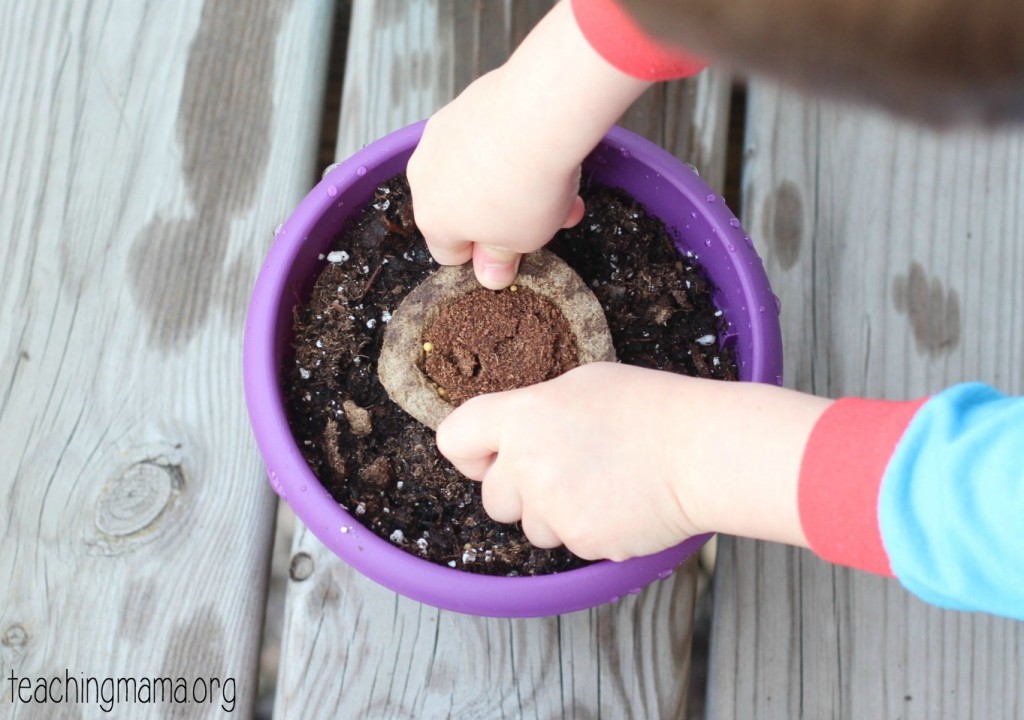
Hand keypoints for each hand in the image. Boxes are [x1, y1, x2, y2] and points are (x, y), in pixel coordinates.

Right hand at [407, 69, 585, 289]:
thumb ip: (501, 259)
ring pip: (473, 172)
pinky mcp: (460, 106)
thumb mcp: (521, 240)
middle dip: (504, 217)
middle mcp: (423, 177)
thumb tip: (490, 276)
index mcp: (432, 220)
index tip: (515, 247)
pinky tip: (539, 145)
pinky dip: (505, 146)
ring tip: (555, 182)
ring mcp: (438, 138)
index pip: (449, 254)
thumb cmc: (525, 187)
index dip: (484, 255)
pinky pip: (481, 138)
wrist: (537, 112)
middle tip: (546, 216)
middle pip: (462, 210)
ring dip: (508, 183)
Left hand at [437, 363, 831, 559]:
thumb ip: (535, 410)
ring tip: (600, 484)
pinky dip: (588, 530)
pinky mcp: (582, 542)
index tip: (489, 454)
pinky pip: (569, 545)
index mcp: (521, 416)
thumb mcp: (583, 384)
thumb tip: (515, 432)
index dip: (470, 450)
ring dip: (554, 514)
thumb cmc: (650, 408)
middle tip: (565, 469)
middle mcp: (526, 465)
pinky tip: (619, 503)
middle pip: (492, 497)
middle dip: (520, 490)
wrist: (700, 451)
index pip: (454, 439)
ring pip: (531, 527)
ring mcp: (553, 509)